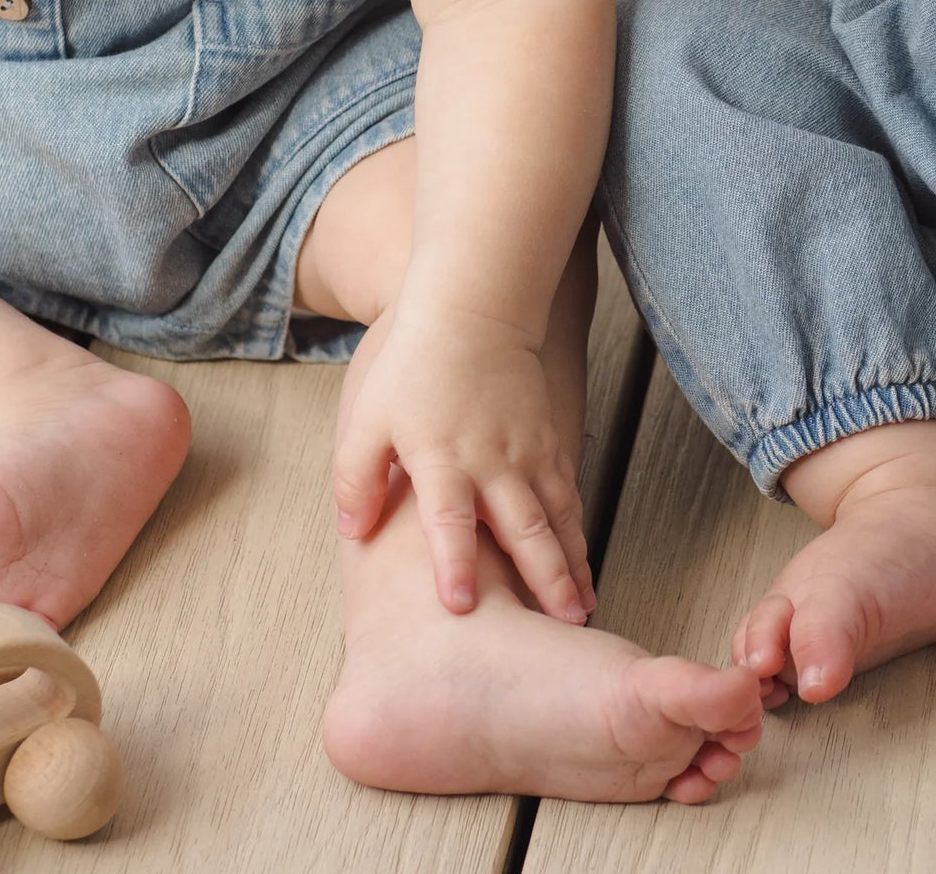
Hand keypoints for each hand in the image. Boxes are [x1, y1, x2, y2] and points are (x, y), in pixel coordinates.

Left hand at [332, 303, 593, 622]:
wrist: (475, 309)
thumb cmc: (415, 365)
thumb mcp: (368, 419)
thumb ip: (355, 479)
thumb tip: (351, 534)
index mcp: (442, 460)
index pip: (448, 523)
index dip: (453, 566)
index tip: (461, 607)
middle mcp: (492, 462)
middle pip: (524, 530)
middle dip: (546, 580)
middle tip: (564, 625)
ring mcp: (528, 451)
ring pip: (556, 517)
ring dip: (571, 564)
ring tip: (583, 608)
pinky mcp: (548, 439)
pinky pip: (567, 492)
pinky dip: (575, 528)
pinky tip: (580, 557)